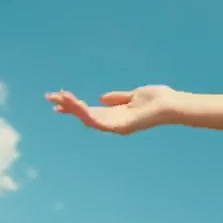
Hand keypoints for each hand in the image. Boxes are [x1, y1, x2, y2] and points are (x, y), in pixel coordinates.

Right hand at [46, 86, 178, 134]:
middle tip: (49, 97)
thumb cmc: (159, 99)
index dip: (75, 105)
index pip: (91, 111)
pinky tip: (74, 103)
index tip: (59, 98)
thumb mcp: (134, 95)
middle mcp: (115, 122)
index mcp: (117, 115)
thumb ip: (118, 98)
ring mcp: (117, 126)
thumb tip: (101, 98)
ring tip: (58, 97)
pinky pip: (97, 120)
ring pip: (88, 118)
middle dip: (67, 107)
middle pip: (86, 115)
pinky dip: (84, 112)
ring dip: (72, 108)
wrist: (172, 104)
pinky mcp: (119, 127)